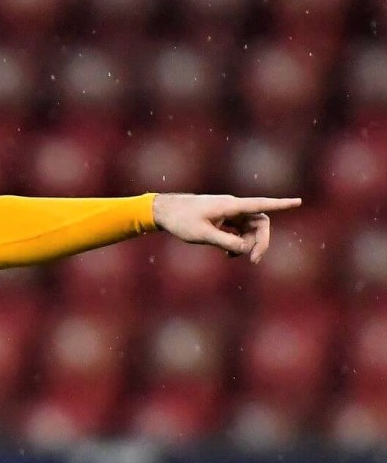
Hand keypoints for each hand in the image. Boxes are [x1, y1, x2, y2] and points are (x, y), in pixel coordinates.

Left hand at [152, 194, 301, 263]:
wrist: (164, 211)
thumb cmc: (181, 221)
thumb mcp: (202, 235)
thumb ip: (225, 242)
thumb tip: (246, 250)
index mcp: (230, 206)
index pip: (260, 205)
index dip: (280, 204)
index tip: (298, 202)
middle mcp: (233, 206)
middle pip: (259, 222)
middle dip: (260, 241)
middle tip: (253, 261)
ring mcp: (228, 212)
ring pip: (249, 228)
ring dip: (248, 244)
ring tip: (232, 257)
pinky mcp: (223, 217)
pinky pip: (239, 230)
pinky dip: (238, 242)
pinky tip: (228, 254)